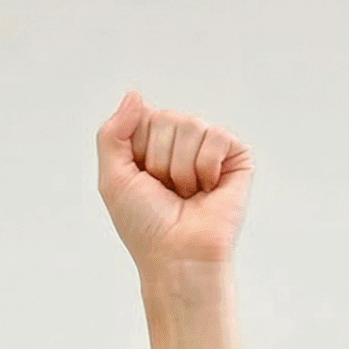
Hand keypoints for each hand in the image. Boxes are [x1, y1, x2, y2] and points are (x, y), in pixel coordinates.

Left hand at [97, 90, 251, 276]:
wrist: (176, 253)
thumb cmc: (144, 224)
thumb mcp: (113, 179)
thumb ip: (112, 134)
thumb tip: (135, 95)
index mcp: (151, 145)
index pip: (142, 117)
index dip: (137, 150)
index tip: (141, 180)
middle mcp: (181, 143)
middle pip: (167, 118)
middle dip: (159, 160)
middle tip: (166, 190)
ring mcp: (209, 148)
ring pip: (191, 125)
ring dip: (181, 168)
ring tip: (186, 193)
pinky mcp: (236, 155)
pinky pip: (216, 137)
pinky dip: (206, 167)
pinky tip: (208, 189)